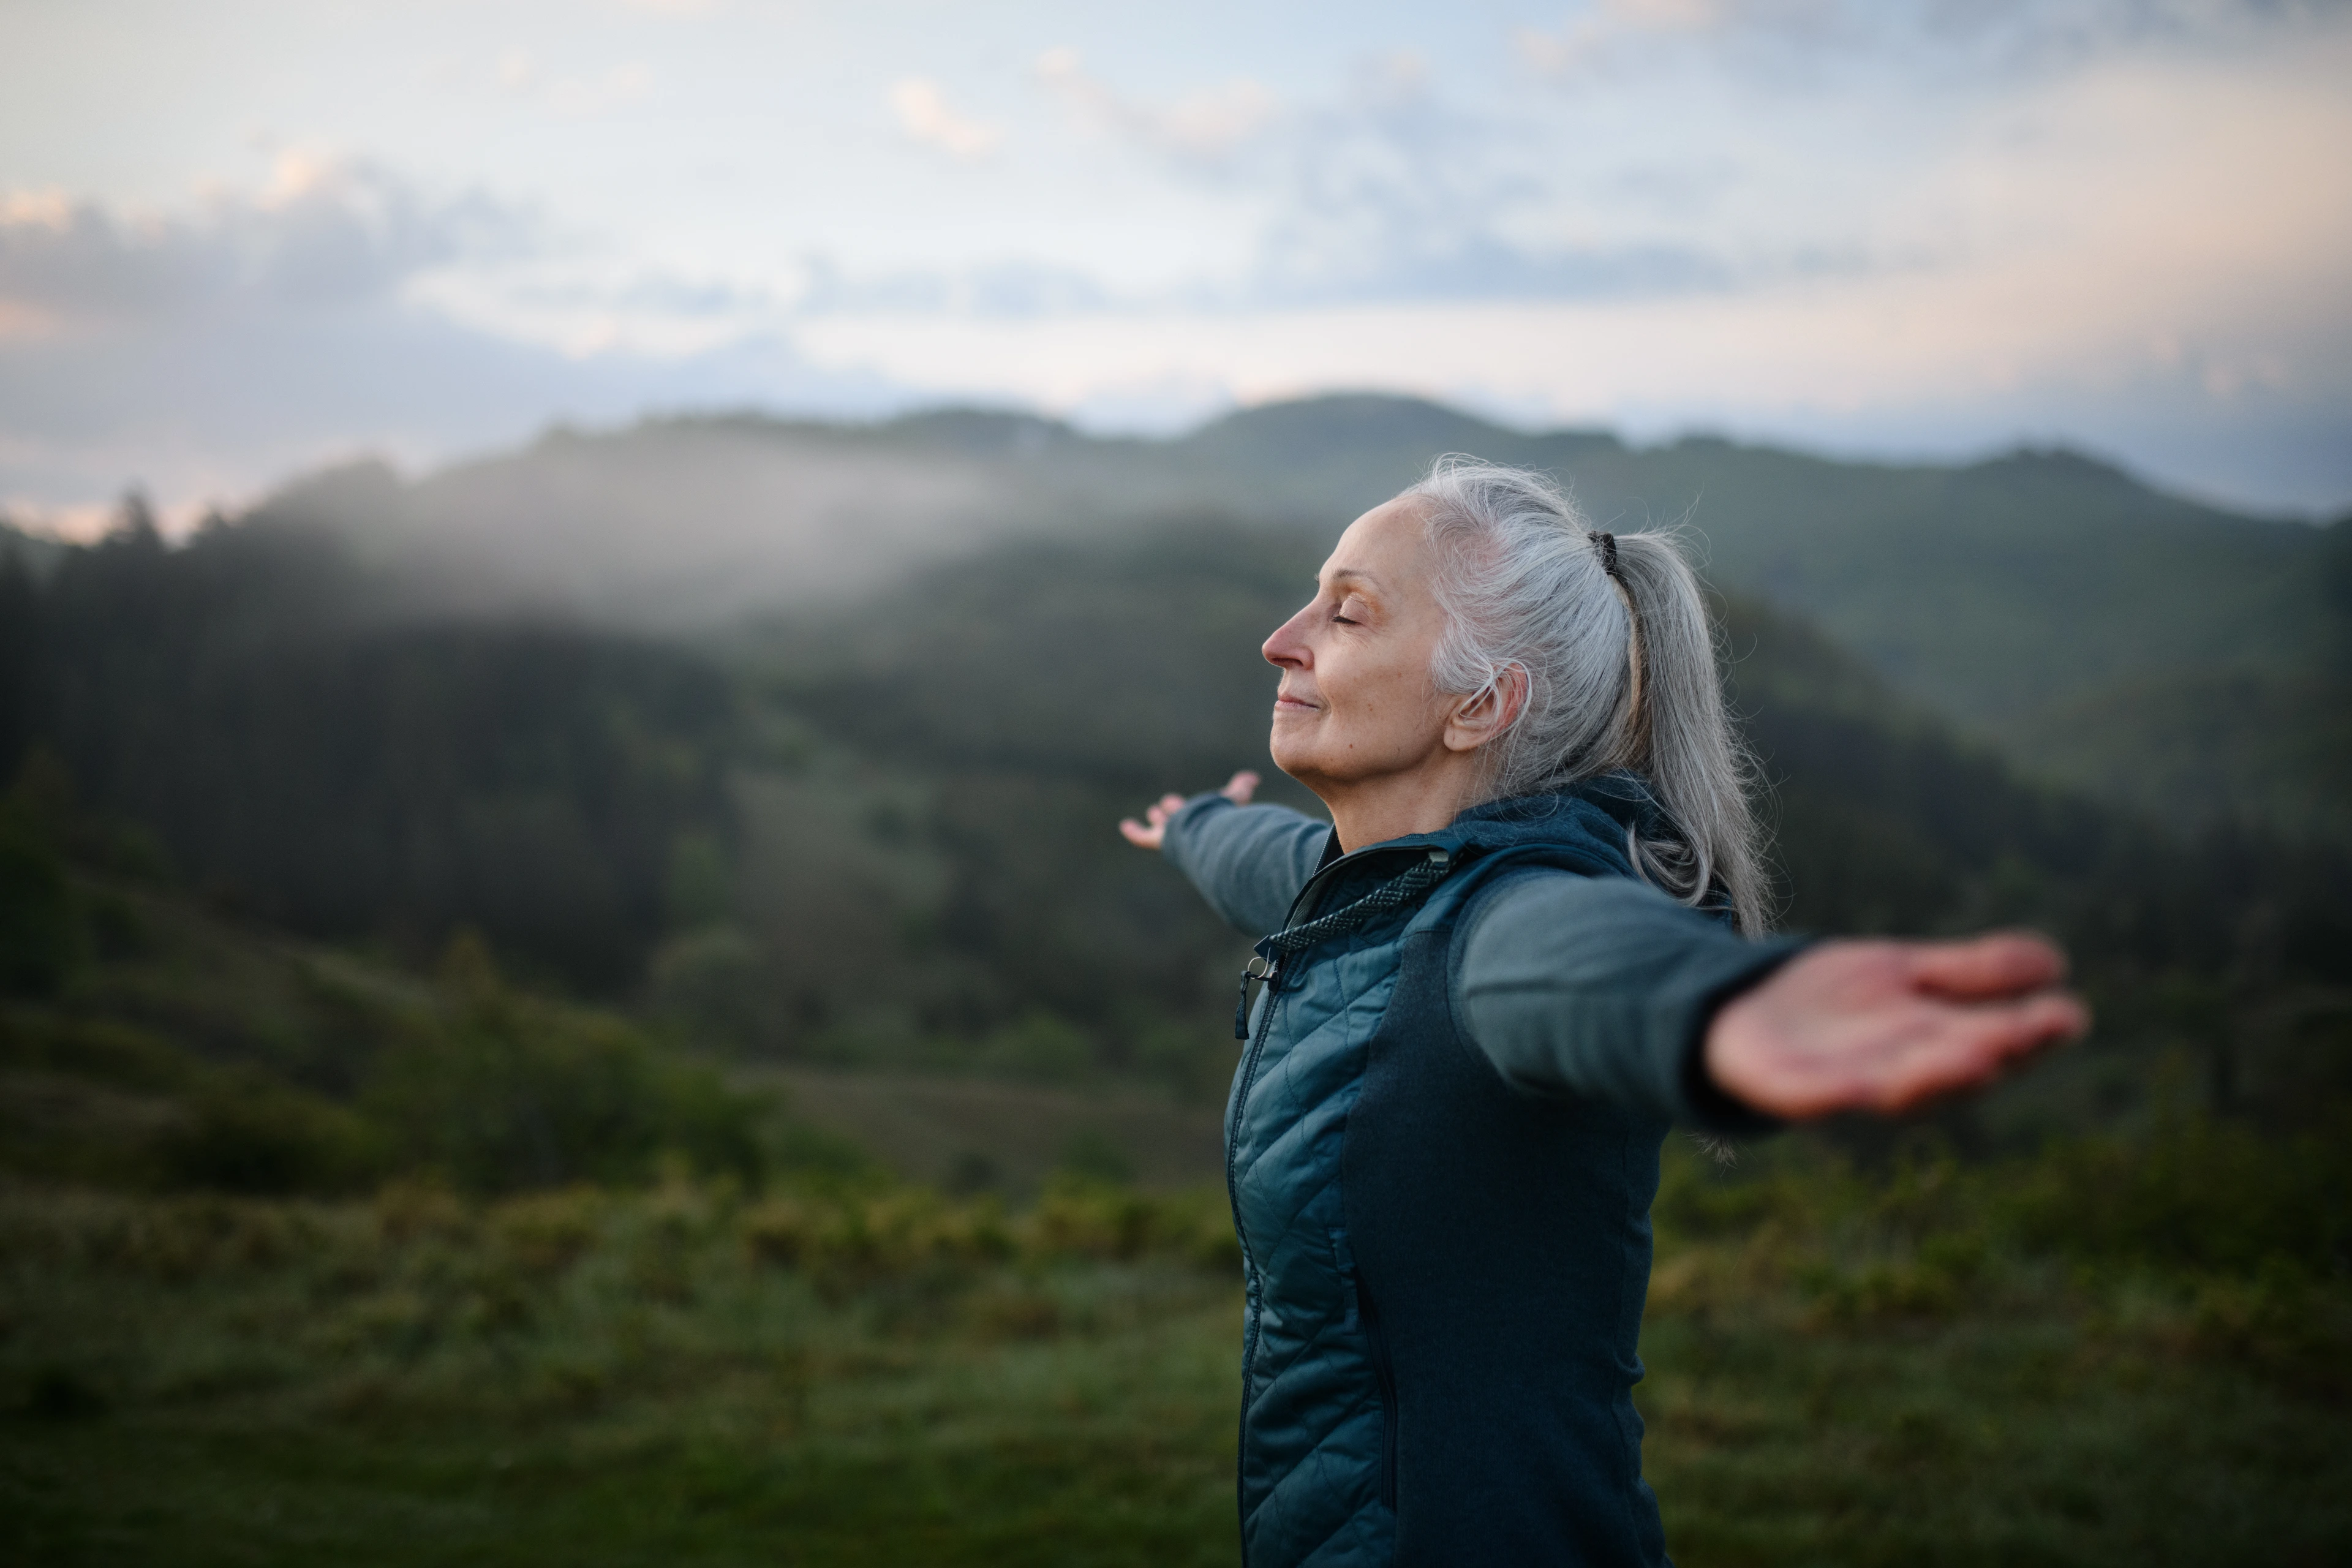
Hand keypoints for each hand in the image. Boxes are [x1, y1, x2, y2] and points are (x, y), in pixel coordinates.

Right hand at [1119, 771, 1259, 850]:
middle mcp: (1189, 829)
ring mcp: (1172, 835)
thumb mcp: (1234, 799)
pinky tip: (1126, 826)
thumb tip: (1254, 778)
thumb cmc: (1223, 820)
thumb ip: (1241, 788)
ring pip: (1163, 824)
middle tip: (1169, 805)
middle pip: (1180, 818)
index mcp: (1205, 819)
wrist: (1211, 836)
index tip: (1196, 800)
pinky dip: (1135, 833)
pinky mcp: (1158, 840)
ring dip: (1159, 818)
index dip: (1195, 804)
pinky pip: (1143, 838)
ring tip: (1154, 812)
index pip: (1198, 811)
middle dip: (1175, 810)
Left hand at [1704, 932, 2089, 1118]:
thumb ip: (1972, 973)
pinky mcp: (1786, 1090)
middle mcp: (1897, 1072)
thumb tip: (2056, 961)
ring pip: (1894, 1090)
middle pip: (1950, 1069)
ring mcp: (1842, 1084)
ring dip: (1932, 1078)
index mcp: (1932, 1044)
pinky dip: (1836, 1096)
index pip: (1993, 1041)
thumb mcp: (1906, 972)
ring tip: (1975, 1054)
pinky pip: (1813, 1098)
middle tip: (2026, 1036)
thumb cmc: (1834, 1000)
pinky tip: (1860, 1087)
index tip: (2070, 1014)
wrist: (1740, 1007)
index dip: (2031, 1033)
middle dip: (1989, 1054)